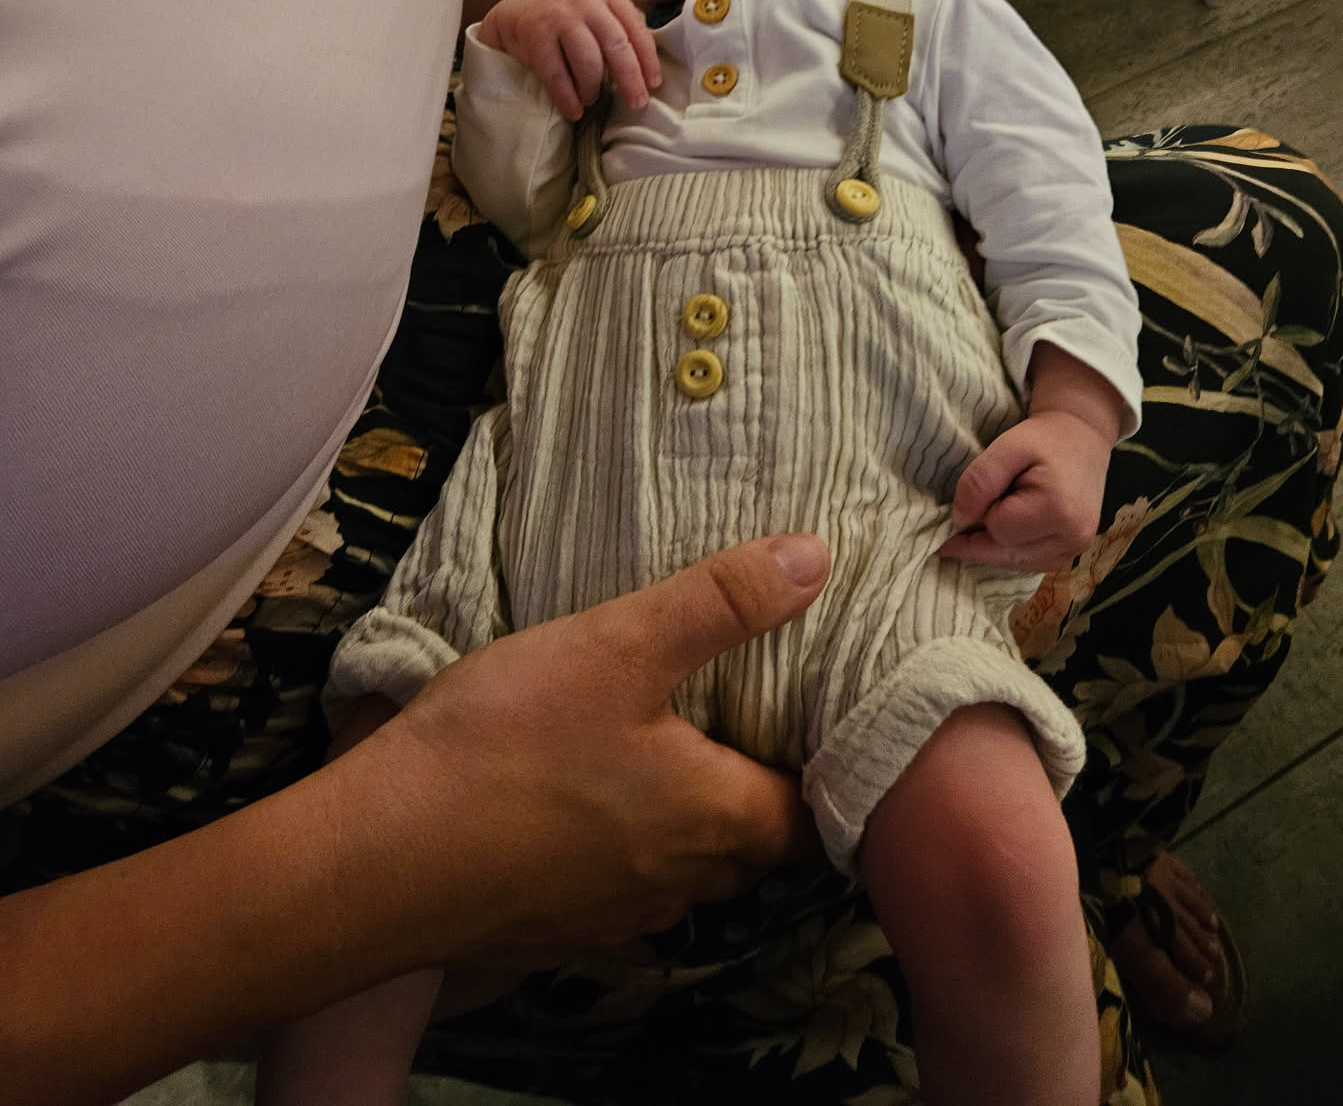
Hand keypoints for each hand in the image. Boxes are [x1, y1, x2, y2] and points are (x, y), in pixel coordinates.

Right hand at [333, 534, 830, 973]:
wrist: (373, 864)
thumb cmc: (505, 746)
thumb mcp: (618, 645)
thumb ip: (721, 603)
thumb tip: (816, 560)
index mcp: (716, 819)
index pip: (811, 810)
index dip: (820, 762)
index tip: (809, 711)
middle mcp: (679, 884)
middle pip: (750, 844)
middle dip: (755, 787)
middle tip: (743, 714)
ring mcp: (612, 918)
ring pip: (681, 868)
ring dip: (682, 818)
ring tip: (664, 746)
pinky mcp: (550, 930)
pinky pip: (612, 888)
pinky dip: (614, 845)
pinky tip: (577, 795)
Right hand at [478, 0, 661, 118]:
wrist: (513, 11)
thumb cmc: (563, 18)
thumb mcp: (594, 11)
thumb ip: (619, 29)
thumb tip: (649, 69)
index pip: (636, 29)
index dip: (648, 60)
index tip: (653, 85)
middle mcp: (585, 1)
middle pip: (617, 46)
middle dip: (630, 79)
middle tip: (637, 104)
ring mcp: (559, 17)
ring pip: (589, 62)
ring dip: (593, 88)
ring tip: (591, 99)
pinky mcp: (535, 36)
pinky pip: (557, 75)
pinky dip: (567, 98)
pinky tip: (573, 110)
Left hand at [940, 411, 1108, 571]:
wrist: (1081, 438)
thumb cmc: (1044, 440)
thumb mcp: (1007, 447)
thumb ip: (979, 482)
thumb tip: (960, 520)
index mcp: (1058, 510)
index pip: (999, 528)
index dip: (985, 509)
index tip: (993, 487)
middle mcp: (1074, 538)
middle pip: (1005, 553)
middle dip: (987, 532)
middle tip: (981, 505)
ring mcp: (1077, 550)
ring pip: (1015, 563)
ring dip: (997, 544)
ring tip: (999, 512)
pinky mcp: (1073, 554)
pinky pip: (1030, 564)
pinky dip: (1013, 550)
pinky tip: (1011, 528)